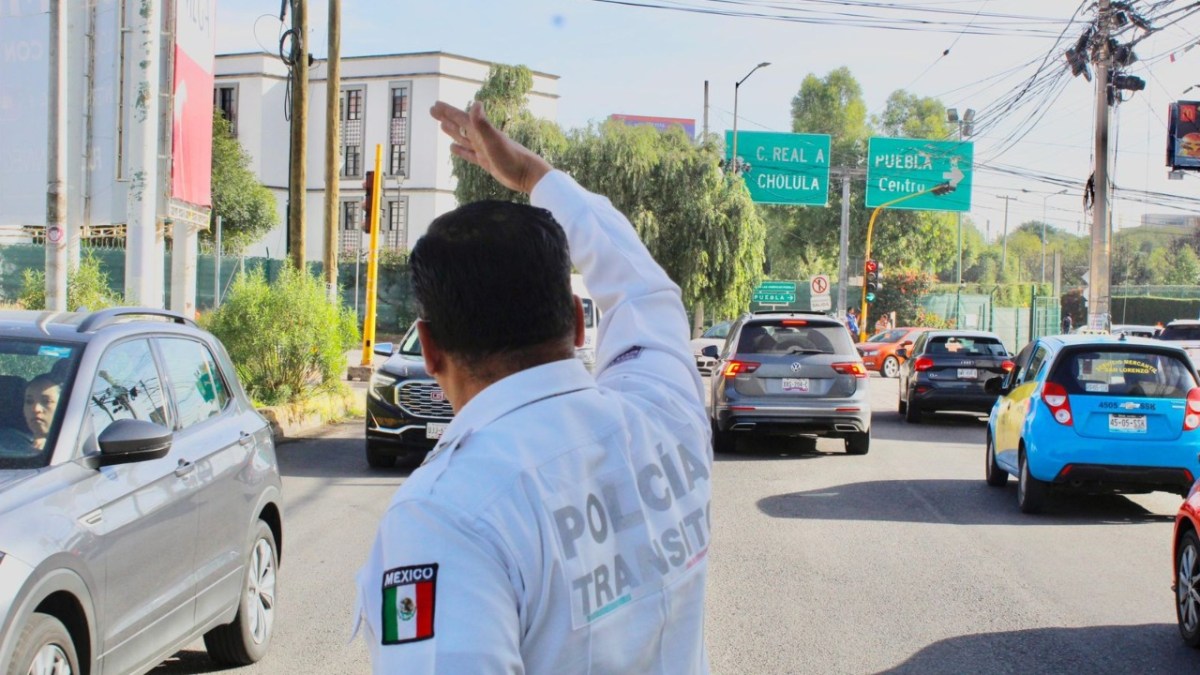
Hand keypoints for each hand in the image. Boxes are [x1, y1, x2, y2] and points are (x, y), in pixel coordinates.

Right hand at [430, 101, 551, 193]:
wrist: (527, 174)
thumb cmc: (511, 157)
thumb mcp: (494, 140)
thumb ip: (483, 123)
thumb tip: (476, 103)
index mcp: (481, 132)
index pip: (460, 118)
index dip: (447, 111)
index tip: (435, 105)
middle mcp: (482, 138)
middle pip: (460, 125)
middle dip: (446, 117)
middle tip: (433, 110)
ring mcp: (484, 150)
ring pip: (463, 138)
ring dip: (452, 131)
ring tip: (442, 125)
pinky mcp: (486, 162)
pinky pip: (469, 154)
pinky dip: (460, 150)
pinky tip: (453, 148)